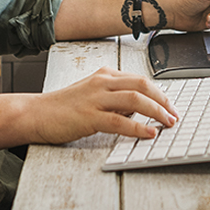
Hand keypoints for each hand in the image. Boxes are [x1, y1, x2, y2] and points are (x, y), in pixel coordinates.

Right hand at [33, 67, 178, 142]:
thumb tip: (139, 108)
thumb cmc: (64, 107)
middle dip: (163, 100)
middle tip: (174, 115)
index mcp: (105, 75)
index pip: (140, 80)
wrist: (35, 113)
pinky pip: (119, 121)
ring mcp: (96, 98)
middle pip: (143, 86)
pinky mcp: (89, 116)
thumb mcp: (93, 95)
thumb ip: (115, 98)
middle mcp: (103, 83)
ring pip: (135, 100)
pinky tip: (148, 133)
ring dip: (157, 112)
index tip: (171, 106)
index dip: (160, 93)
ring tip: (167, 123)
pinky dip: (138, 127)